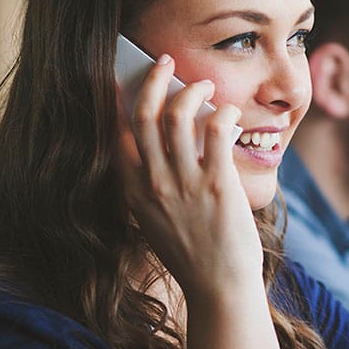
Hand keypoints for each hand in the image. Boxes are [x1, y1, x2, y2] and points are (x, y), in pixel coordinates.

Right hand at [114, 54, 260, 301]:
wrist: (218, 287)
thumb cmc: (192, 254)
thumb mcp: (154, 221)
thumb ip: (150, 186)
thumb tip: (161, 141)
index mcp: (134, 192)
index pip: (117, 133)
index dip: (122, 99)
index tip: (129, 79)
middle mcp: (154, 183)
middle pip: (144, 114)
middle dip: (153, 78)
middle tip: (165, 61)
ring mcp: (185, 183)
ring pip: (179, 115)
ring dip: (192, 90)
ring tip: (205, 85)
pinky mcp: (218, 184)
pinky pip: (216, 132)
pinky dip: (223, 113)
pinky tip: (230, 113)